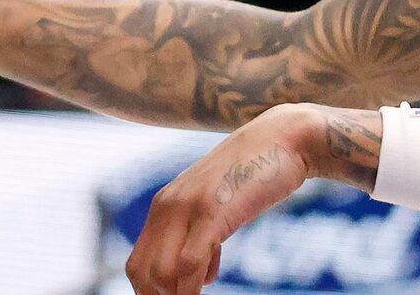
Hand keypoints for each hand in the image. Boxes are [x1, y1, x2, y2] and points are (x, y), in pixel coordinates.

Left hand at [127, 106, 320, 294]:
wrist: (281, 139)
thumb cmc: (252, 176)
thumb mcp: (219, 209)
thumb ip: (204, 238)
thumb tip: (202, 275)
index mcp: (164, 206)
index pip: (138, 264)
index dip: (150, 293)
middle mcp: (168, 206)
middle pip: (142, 273)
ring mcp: (188, 207)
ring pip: (161, 273)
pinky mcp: (212, 211)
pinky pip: (190, 262)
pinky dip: (192, 288)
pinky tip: (207, 289)